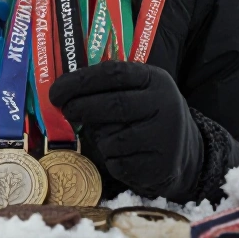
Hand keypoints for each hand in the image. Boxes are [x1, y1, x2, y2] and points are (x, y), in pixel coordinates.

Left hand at [49, 61, 202, 201]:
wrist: (182, 151)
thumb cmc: (146, 115)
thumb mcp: (137, 91)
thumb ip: (107, 87)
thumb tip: (62, 93)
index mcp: (155, 79)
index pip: (113, 73)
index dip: (80, 81)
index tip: (56, 90)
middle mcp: (165, 104)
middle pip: (113, 105)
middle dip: (81, 107)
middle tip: (65, 110)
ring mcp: (165, 137)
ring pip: (113, 138)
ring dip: (99, 137)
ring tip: (106, 135)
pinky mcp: (159, 165)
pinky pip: (118, 162)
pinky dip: (110, 159)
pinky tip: (121, 154)